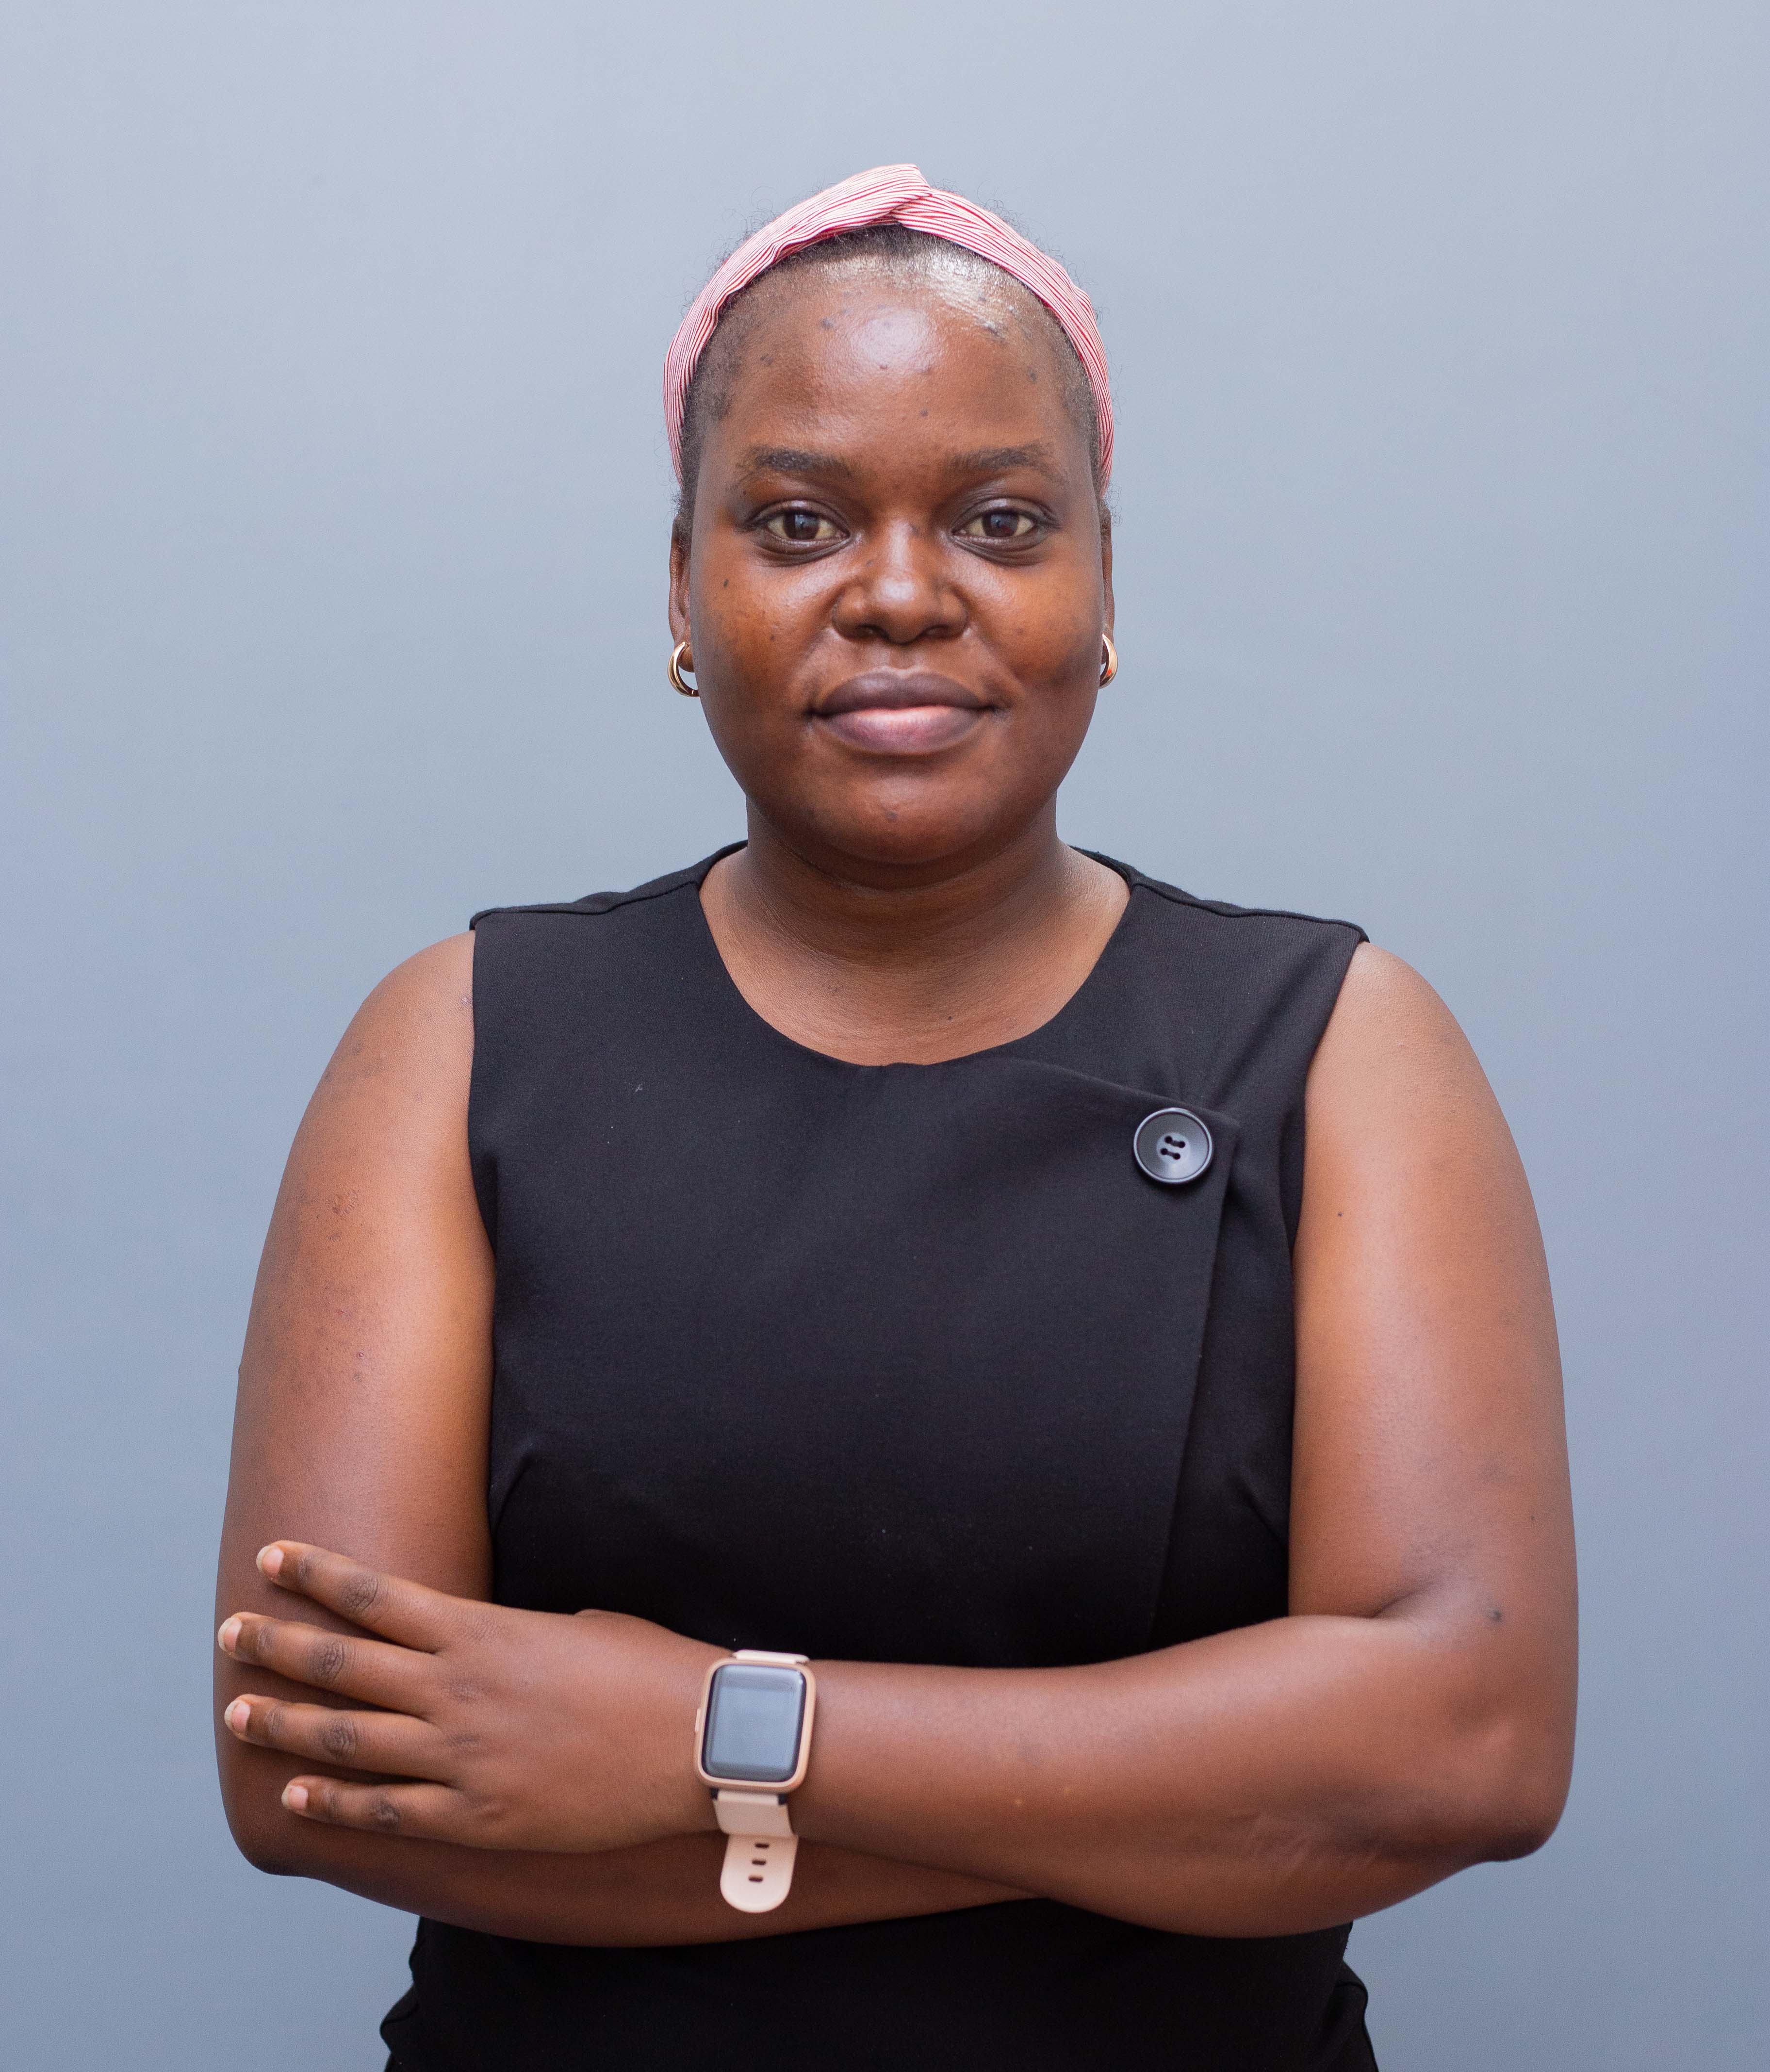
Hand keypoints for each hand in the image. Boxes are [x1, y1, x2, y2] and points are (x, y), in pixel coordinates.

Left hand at [218, 1542, 723, 1851]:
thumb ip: (514, 1633)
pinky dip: (334, 1804)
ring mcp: (462, 1757)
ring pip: (347, 1738)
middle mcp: (457, 1690)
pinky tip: (297, 1796)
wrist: (699, 1740)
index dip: (316, 1574)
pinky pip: (386, 1812)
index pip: (375, 1595)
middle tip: (231, 1630)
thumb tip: (484, 1641)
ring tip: (239, 1710)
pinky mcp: (477, 1816)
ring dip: (286, 1721)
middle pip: (342, 1663)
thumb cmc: (649, 1668)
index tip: (270, 1556)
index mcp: (482, 1632)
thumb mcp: (578, 1622)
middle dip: (279, 1643)